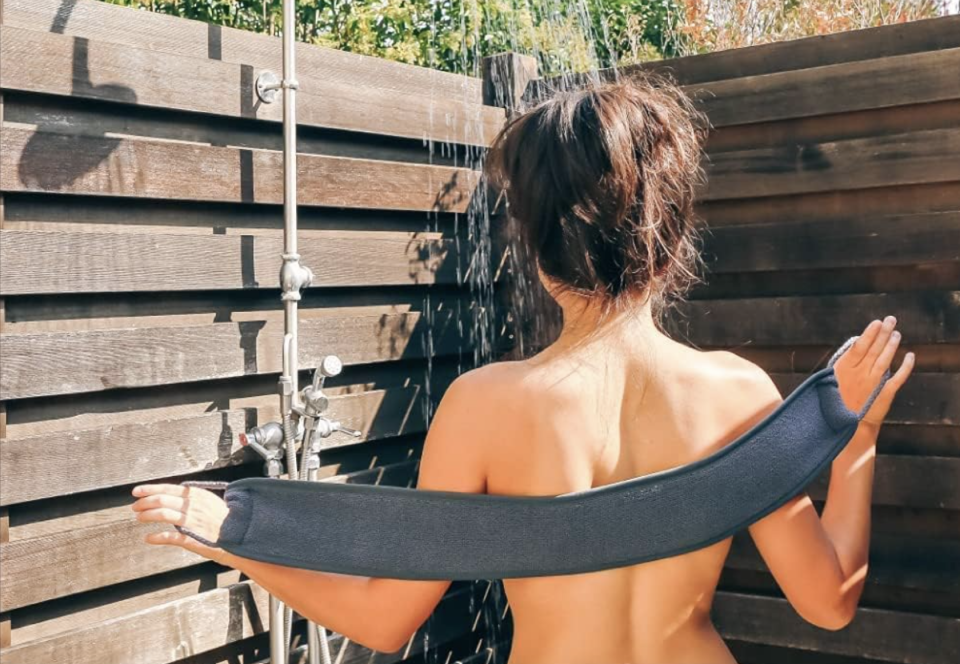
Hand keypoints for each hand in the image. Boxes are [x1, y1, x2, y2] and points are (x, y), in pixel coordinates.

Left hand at [131, 483, 230, 563]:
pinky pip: (170, 536)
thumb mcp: (211, 501)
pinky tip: (149, 538)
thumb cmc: (227, 519)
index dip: (150, 489)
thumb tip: (178, 495)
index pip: (168, 488)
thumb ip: (194, 498)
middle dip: (144, 502)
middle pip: (161, 500)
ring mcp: (192, 521)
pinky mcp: (192, 537)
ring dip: (147, 515)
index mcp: (197, 495)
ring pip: (163, 514)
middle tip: (136, 506)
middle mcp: (193, 506)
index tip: (137, 491)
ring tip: (140, 518)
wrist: (242, 533)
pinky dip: (156, 537)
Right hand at [832, 316, 914, 431]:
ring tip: (897, 333)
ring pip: (885, 359)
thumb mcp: (830, 381)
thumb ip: (845, 362)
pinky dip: (906, 366)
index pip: (860, 346)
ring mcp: (874, 383)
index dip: (869, 333)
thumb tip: (858, 343)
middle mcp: (860, 373)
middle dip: (883, 333)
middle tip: (891, 319)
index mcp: (845, 369)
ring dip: (892, 345)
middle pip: (875, 349)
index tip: (876, 322)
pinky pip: (899, 377)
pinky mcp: (885, 393)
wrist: (844, 427)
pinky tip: (910, 356)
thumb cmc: (833, 402)